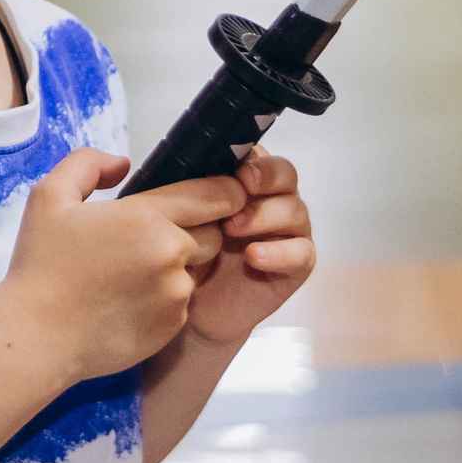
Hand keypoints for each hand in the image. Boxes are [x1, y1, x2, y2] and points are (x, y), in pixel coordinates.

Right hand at [0, 148, 244, 385]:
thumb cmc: (40, 266)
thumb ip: (88, 164)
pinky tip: (128, 301)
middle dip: (194, 230)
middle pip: (213, 233)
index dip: (226, 192)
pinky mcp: (172, 326)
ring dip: (176, 266)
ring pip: (195, 270)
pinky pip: (182, 303)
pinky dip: (165, 299)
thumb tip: (122, 164)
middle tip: (149, 238)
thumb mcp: (49, 196)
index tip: (224, 193)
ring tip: (130, 274)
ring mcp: (174, 294)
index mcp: (146, 217)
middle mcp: (170, 254)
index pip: (214, 195)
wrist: (36, 337)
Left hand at [184, 153, 312, 348]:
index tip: (233, 167)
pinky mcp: (297, 264)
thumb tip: (160, 160)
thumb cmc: (187, 254)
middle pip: (285, 174)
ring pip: (294, 210)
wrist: (194, 307)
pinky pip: (301, 252)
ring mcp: (288, 232)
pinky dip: (279, 252)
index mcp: (246, 182)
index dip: (250, 156)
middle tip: (243, 186)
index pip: (258, 154)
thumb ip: (182, 189)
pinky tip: (254, 257)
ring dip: (263, 215)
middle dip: (266, 176)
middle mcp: (272, 200)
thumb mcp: (179, 217)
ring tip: (232, 229)